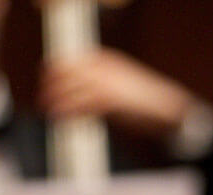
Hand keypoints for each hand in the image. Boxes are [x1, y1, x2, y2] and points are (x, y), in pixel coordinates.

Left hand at [39, 48, 196, 137]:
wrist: (167, 109)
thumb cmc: (147, 101)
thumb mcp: (121, 83)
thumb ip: (100, 82)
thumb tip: (78, 89)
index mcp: (106, 59)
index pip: (69, 60)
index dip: (54, 73)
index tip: (48, 84)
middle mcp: (102, 67)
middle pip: (63, 72)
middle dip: (50, 86)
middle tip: (45, 100)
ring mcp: (104, 82)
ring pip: (67, 89)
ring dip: (55, 101)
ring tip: (51, 112)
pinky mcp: (106, 100)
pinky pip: (77, 105)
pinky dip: (67, 112)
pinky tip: (62, 118)